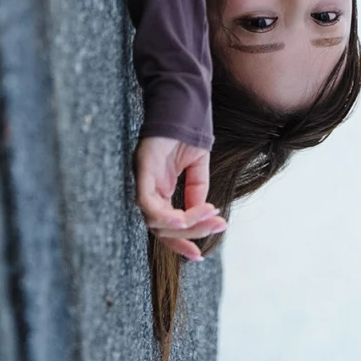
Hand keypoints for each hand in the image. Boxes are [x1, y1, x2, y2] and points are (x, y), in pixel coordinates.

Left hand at [133, 135, 226, 263]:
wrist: (184, 103)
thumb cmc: (188, 132)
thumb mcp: (197, 167)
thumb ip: (197, 192)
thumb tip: (200, 217)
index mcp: (161, 191)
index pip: (166, 228)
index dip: (180, 244)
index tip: (198, 256)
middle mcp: (150, 190)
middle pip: (163, 228)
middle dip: (192, 232)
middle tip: (218, 224)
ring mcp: (144, 181)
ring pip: (156, 221)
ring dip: (185, 224)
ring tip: (208, 215)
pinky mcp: (142, 170)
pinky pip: (147, 202)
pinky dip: (163, 215)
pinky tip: (182, 217)